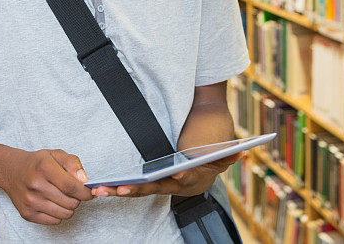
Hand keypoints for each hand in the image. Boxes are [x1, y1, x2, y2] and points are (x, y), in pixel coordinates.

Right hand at [0, 148, 93, 224]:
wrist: (12, 171)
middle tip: (74, 192)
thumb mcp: (57, 154)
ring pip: (64, 214)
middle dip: (78, 199)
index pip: (71, 186)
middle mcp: (35, 186)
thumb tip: (85, 181)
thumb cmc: (39, 163)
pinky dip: (59, 214)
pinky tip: (54, 203)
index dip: (85, 192)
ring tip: (64, 197)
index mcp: (45, 168)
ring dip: (69, 207)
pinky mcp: (26, 214)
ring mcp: (30, 201)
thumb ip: (74, 164)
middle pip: (70, 202)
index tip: (91, 192)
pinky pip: (54, 221)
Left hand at [90, 152, 241, 197]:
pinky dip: (121, 188)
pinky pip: (137, 187)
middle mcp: (178, 188)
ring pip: (142, 191)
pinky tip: (103, 187)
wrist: (206, 164)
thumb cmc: (212, 154)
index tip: (175, 175)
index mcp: (195, 180)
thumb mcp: (222, 153)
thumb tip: (241, 152)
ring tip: (102, 189)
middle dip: (137, 189)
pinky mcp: (153, 184)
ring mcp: (165, 187)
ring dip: (121, 191)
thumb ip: (228, 155)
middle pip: (156, 189)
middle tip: (121, 189)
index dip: (180, 177)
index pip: (186, 179)